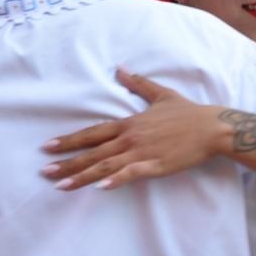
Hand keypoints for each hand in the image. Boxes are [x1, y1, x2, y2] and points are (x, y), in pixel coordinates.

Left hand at [41, 69, 224, 189]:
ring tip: (60, 186)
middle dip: (67, 162)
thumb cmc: (187, 113)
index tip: (48, 147)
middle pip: (92, 151)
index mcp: (129, 123)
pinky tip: (100, 187)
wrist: (211, 127)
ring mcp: (142, 152)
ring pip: (105, 165)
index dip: (70, 140)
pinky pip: (131, 174)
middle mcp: (130, 138)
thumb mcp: (161, 94)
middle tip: (44, 171)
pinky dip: (115, 179)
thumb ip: (138, 83)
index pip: (93, 133)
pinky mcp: (156, 165)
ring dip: (82, 175)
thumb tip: (120, 68)